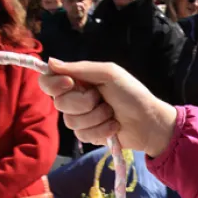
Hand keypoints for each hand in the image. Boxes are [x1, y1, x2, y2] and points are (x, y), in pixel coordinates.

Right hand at [40, 59, 177, 155]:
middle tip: (101, 99)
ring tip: (111, 113)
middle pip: (59, 103)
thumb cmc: (132, 93)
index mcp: (78, 80)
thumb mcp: (108, 74)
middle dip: (84, 102)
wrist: (149, 121)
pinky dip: (101, 130)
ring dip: (96, 117)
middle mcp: (75, 98)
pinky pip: (82, 135)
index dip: (53, 84)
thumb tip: (50, 62)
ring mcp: (81, 118)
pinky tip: (113, 126)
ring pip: (70, 121)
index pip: (48, 81)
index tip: (70, 83)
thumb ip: (80, 68)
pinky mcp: (88, 135)